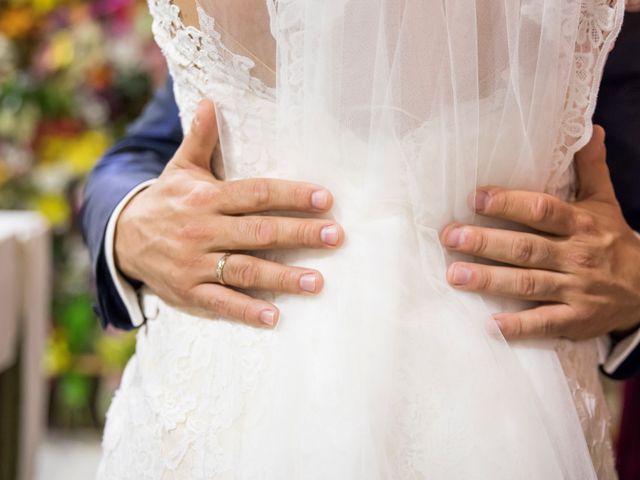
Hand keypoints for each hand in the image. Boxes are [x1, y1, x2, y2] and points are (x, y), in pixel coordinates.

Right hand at [115, 99, 343, 327]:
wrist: (122, 239)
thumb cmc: (165, 201)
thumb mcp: (180, 168)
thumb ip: (200, 139)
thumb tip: (211, 101)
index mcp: (206, 198)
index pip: (256, 194)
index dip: (291, 195)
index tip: (325, 199)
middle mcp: (202, 230)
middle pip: (258, 232)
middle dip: (299, 234)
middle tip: (335, 236)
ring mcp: (195, 263)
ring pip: (244, 270)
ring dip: (282, 277)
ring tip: (317, 282)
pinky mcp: (188, 292)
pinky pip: (220, 303)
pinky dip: (246, 311)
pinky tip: (274, 317)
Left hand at [440, 126, 639, 339]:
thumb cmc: (613, 240)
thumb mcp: (605, 201)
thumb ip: (591, 167)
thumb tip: (591, 128)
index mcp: (581, 223)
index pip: (542, 210)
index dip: (508, 203)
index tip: (475, 198)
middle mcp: (577, 255)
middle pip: (527, 247)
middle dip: (485, 242)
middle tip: (449, 237)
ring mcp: (577, 290)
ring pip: (529, 284)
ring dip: (490, 280)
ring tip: (454, 275)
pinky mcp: (577, 320)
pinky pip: (545, 324)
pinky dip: (518, 326)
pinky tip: (490, 325)